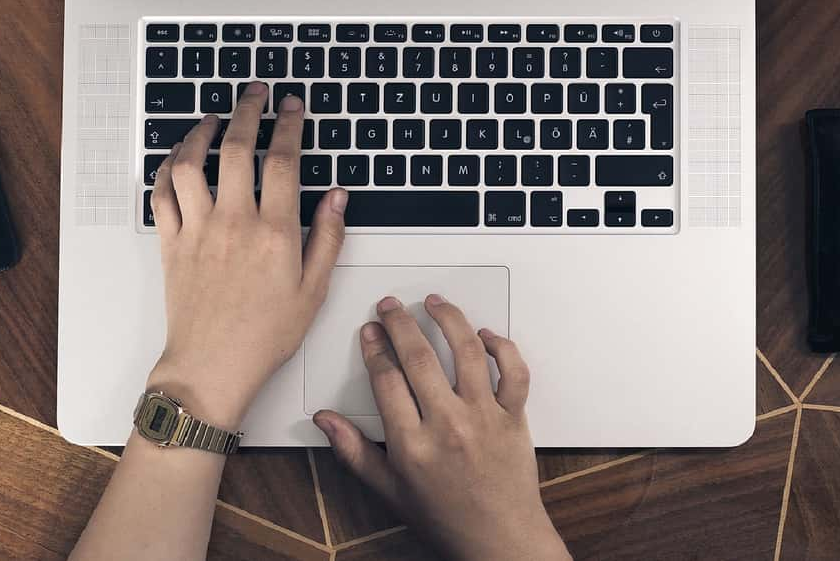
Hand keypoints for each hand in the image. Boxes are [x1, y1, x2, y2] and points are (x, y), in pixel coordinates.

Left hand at [147, 82, 347, 427]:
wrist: (213, 366)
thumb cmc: (264, 336)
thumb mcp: (313, 290)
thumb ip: (328, 238)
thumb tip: (338, 197)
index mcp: (275, 233)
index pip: (283, 161)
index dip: (288, 125)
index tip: (291, 106)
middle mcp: (234, 223)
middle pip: (237, 148)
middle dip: (248, 111)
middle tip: (255, 93)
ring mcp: (198, 230)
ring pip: (191, 163)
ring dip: (200, 132)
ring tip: (213, 118)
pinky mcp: (171, 243)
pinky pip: (162, 193)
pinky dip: (167, 168)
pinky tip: (178, 158)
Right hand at [313, 295, 570, 560]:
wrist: (499, 541)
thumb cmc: (447, 518)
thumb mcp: (389, 491)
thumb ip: (354, 451)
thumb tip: (326, 421)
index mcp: (412, 444)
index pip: (386, 378)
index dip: (374, 347)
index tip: (370, 331)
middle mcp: (448, 425)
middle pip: (419, 356)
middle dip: (400, 323)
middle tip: (391, 307)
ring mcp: (484, 418)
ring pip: (467, 352)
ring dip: (448, 319)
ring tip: (434, 303)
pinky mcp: (514, 417)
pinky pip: (513, 372)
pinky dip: (502, 347)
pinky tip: (485, 335)